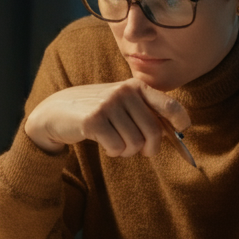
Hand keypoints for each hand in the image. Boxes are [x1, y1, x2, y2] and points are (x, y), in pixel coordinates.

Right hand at [24, 81, 189, 156]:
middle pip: (153, 132)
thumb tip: (175, 133)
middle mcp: (124, 92)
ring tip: (116, 143)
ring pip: (135, 143)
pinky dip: (113, 152)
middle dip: (149, 148)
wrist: (56, 111)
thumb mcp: (122, 104)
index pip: (169, 104)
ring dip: (127, 151)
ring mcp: (108, 104)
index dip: (180, 120)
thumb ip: (145, 112)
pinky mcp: (94, 120)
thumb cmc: (96, 111)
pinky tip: (104, 143)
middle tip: (141, 151)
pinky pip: (117, 148)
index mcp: (135, 86)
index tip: (182, 130)